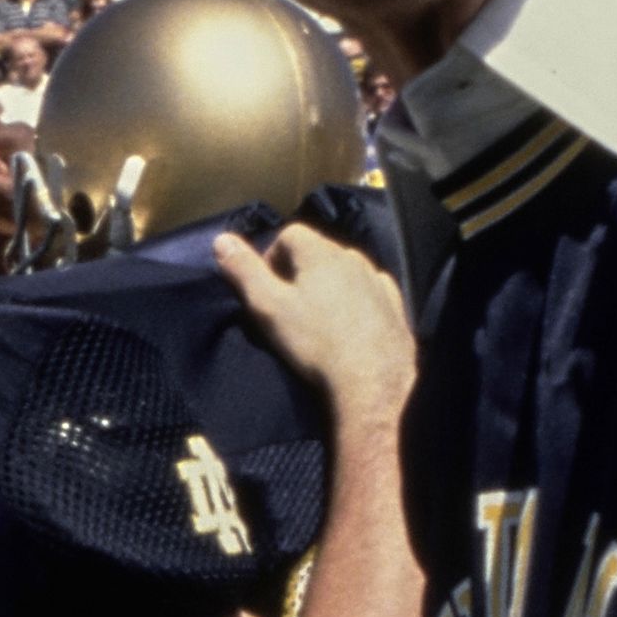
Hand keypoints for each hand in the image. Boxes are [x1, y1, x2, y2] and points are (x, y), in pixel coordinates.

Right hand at [215, 224, 414, 422]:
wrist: (373, 381)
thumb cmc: (315, 342)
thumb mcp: (268, 308)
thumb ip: (244, 271)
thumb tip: (221, 239)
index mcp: (320, 252)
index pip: (289, 235)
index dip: (271, 257)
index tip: (266, 289)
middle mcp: (353, 257)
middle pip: (318, 251)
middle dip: (298, 271)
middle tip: (287, 307)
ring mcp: (377, 280)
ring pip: (345, 271)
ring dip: (328, 285)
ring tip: (318, 319)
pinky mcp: (394, 305)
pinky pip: (369, 290)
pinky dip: (355, 300)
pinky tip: (349, 326)